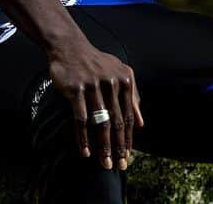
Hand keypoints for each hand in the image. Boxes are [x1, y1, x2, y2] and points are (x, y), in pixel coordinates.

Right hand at [48, 36, 143, 169]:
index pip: (129, 116)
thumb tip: (141, 123)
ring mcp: (93, 87)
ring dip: (103, 146)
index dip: (129, 138)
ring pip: (100, 123)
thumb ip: (132, 96)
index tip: (128, 155)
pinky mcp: (76, 90)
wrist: (70, 48)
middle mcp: (111, 84)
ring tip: (105, 163)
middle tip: (119, 165)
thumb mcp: (120, 74)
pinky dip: (83, 138)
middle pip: (117, 122)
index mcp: (124, 81)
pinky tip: (86, 151)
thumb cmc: (96, 63)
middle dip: (119, 147)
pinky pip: (81, 119)